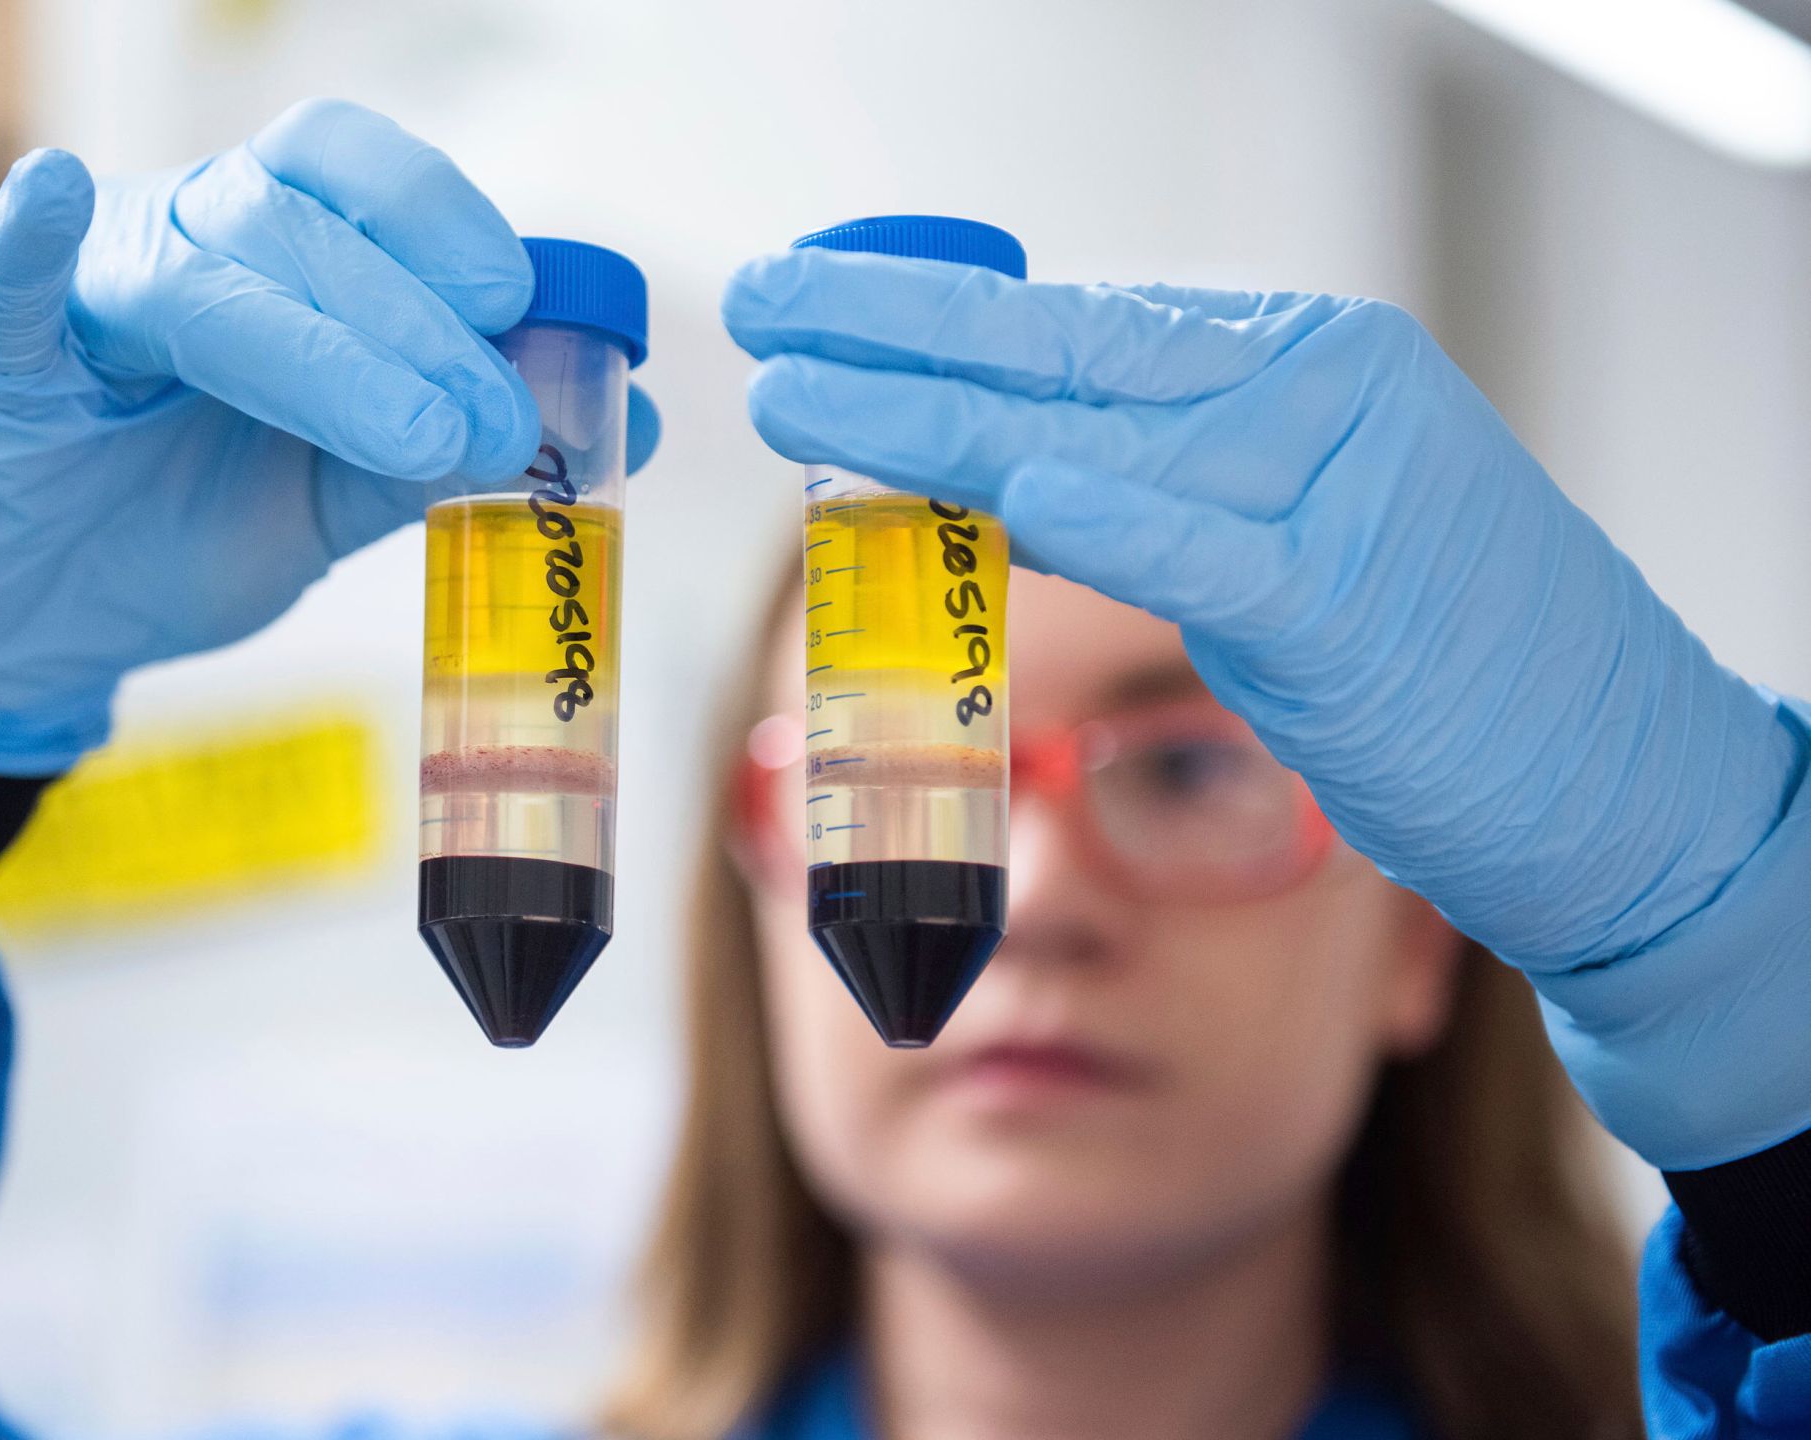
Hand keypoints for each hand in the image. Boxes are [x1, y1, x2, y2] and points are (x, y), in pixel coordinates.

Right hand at [0, 100, 658, 776]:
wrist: (41, 627)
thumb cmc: (180, 528)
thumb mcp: (335, 496)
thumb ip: (448, 451)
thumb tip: (620, 421)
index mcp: (267, 250)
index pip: (357, 179)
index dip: (446, 227)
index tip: (523, 314)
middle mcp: (180, 239)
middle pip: (300, 222)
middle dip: (416, 323)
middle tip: (497, 423)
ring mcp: (87, 295)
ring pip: (203, 272)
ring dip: (323, 347)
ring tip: (416, 435)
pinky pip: (5, 287)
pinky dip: (28, 243)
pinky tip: (53, 195)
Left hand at [725, 250, 1804, 1165]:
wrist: (1619, 782)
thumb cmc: (1444, 666)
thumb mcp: (1298, 542)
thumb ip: (1172, 489)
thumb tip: (1013, 470)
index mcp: (1310, 363)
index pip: (1091, 319)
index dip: (944, 313)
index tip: (827, 300)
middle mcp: (1323, 392)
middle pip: (1068, 348)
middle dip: (899, 326)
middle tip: (768, 300)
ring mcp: (1340, 487)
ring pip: (1093, 431)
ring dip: (927, 411)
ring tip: (794, 389)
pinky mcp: (1346, 604)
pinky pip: (1195, 546)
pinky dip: (1094, 515)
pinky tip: (989, 487)